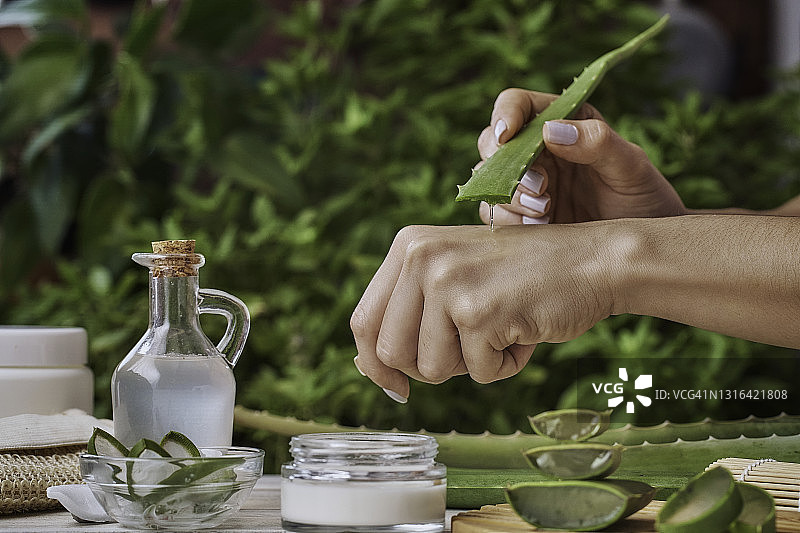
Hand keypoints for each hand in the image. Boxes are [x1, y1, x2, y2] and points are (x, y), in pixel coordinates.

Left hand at [350, 223, 616, 400]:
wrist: (591, 261)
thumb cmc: (522, 277)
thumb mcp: (454, 278)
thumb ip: (410, 312)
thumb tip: (368, 367)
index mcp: (408, 246)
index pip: (364, 321)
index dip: (374, 365)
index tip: (395, 387)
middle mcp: (421, 258)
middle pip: (391, 354)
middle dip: (430, 367)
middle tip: (470, 348)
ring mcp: (448, 283)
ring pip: (432, 370)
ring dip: (472, 364)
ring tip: (501, 328)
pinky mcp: (480, 312)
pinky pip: (480, 374)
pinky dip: (506, 365)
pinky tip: (523, 330)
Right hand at [475, 89, 685, 225]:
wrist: (641, 248)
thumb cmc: (644, 198)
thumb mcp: (631, 167)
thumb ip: (598, 143)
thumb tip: (551, 130)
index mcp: (564, 122)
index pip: (518, 104)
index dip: (505, 114)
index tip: (507, 136)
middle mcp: (538, 151)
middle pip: (492, 143)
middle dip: (504, 165)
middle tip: (539, 187)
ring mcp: (527, 184)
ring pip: (490, 181)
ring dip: (510, 196)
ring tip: (545, 211)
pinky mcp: (521, 216)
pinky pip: (494, 213)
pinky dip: (509, 220)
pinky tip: (539, 227)